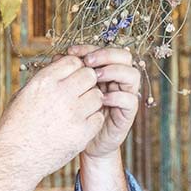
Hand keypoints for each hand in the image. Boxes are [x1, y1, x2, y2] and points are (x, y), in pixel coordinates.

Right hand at [0, 54, 104, 181]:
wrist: (14, 158)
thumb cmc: (15, 126)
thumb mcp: (24, 94)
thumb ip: (45, 80)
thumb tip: (60, 67)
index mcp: (44, 81)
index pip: (73, 61)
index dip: (75, 68)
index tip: (72, 77)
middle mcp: (60, 94)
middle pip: (90, 75)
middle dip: (86, 82)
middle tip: (79, 93)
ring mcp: (73, 114)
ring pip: (97, 96)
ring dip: (91, 101)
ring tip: (79, 109)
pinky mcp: (82, 134)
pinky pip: (98, 118)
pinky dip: (92, 120)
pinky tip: (80, 124)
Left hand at [67, 45, 140, 159]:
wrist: (84, 143)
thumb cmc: (76, 114)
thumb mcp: (70, 90)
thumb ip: (67, 73)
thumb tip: (57, 56)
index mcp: (106, 71)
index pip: (106, 49)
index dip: (90, 47)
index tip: (71, 52)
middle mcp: (119, 80)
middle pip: (124, 56)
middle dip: (106, 55)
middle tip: (88, 62)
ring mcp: (126, 96)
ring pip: (132, 74)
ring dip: (114, 72)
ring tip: (95, 78)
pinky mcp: (128, 114)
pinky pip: (131, 99)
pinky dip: (117, 96)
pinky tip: (101, 98)